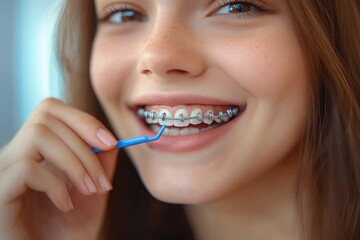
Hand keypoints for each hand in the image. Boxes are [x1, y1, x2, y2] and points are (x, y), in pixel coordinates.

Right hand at [0, 98, 117, 239]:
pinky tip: (65, 204)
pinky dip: (55, 184)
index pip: (50, 109)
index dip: (83, 119)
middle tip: (102, 180)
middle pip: (46, 118)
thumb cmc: (68, 229)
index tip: (110, 142)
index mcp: (36, 150)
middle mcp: (15, 155)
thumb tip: (109, 138)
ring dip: (74, 163)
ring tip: (88, 191)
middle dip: (85, 147)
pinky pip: (25, 168)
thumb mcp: (93, 190)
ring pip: (38, 136)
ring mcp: (3, 171)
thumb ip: (100, 161)